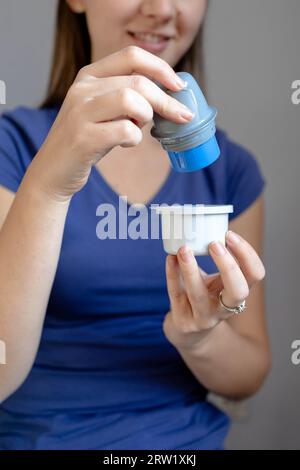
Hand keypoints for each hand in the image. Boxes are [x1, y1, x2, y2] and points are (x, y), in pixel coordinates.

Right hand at [29, 46, 192, 201]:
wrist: (53, 170)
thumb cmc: (87, 139)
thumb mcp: (102, 109)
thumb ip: (126, 97)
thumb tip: (169, 95)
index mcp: (89, 75)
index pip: (132, 55)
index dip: (161, 68)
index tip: (179, 86)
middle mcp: (82, 88)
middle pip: (138, 82)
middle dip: (166, 101)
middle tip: (181, 117)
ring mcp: (80, 112)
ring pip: (131, 100)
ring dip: (146, 117)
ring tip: (137, 128)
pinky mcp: (83, 138)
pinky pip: (125, 131)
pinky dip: (134, 139)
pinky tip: (125, 143)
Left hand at [163, 230, 265, 350]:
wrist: (189, 331)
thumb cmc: (206, 296)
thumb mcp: (217, 281)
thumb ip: (217, 259)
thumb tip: (205, 221)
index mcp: (238, 293)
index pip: (255, 274)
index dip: (247, 255)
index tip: (229, 235)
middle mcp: (225, 308)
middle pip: (238, 290)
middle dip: (229, 266)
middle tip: (214, 243)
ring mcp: (203, 317)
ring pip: (199, 294)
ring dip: (191, 269)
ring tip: (183, 248)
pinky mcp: (183, 320)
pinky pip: (176, 294)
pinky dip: (172, 274)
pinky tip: (170, 258)